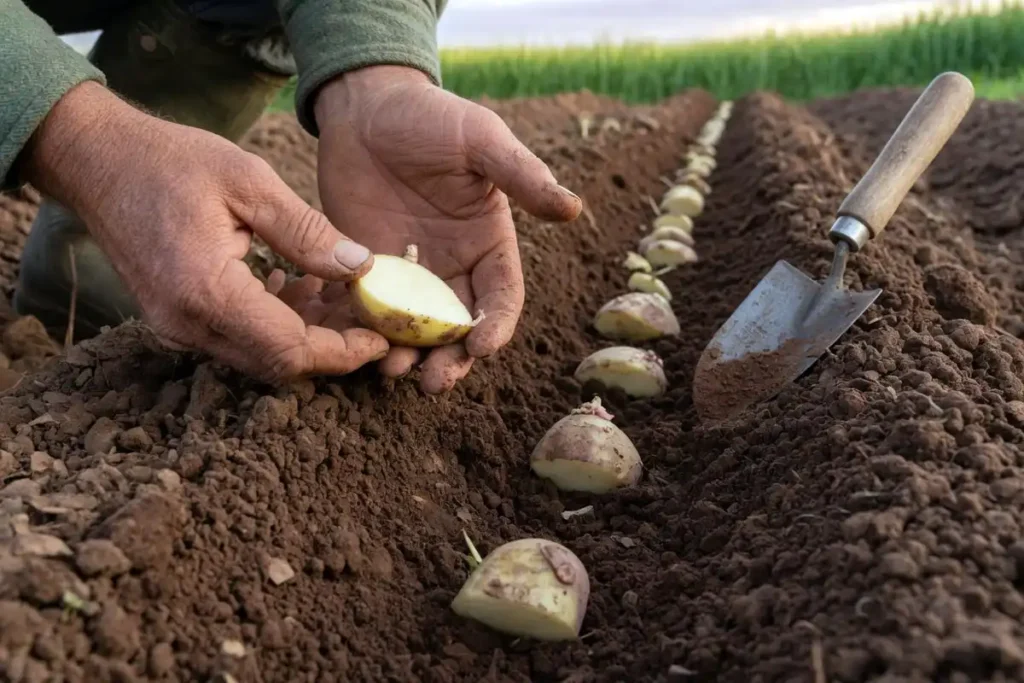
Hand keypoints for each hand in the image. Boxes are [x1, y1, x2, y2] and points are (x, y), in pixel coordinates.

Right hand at [22, 81, 389, 382]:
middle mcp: (187, 325)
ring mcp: (176, 328)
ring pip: (258, 356)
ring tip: (337, 293)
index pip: (289, 350)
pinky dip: (274, 323)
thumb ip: (307, 231)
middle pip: (277, 364)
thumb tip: (360, 267)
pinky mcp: (175, 320)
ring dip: (305, 335)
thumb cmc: (169, 161)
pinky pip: (236, 339)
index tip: (380, 338)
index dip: (342, 352)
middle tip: (367, 317)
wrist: (95, 160)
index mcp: (206, 292)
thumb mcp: (249, 180)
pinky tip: (295, 284)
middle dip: (331, 349)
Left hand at [313, 66, 581, 392]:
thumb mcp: (482, 140)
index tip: (481, 344)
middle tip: (435, 382)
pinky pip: (371, 312)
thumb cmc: (432, 118)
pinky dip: (368, 333)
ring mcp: (409, 273)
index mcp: (489, 244)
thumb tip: (572, 208)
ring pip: (416, 330)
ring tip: (395, 372)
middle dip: (452, 358)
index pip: (501, 297)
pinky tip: (359, 346)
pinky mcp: (367, 271)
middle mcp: (453, 267)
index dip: (496, 325)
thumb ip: (522, 176)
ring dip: (409, 355)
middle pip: (459, 327)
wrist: (366, 106)